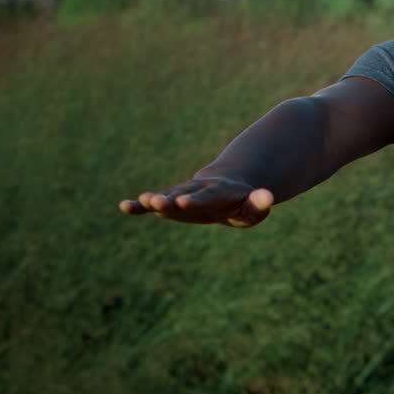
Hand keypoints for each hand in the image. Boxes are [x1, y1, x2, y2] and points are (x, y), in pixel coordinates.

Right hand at [118, 177, 274, 226]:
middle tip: (157, 202)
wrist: (227, 186)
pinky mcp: (173, 201)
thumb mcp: (255, 207)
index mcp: (219, 193)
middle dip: (170, 199)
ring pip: (169, 196)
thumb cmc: (243, 202)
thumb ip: (260, 203)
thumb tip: (267, 195)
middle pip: (184, 194)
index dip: (196, 200)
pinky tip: (125, 207)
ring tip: (142, 202)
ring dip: (156, 200)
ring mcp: (184, 194)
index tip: (183, 202)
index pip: (208, 197)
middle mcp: (198, 190)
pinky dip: (141, 206)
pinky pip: (155, 204)